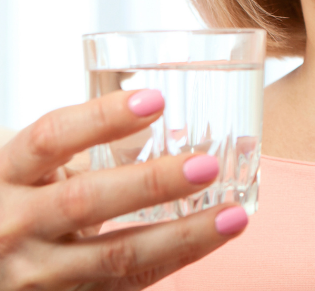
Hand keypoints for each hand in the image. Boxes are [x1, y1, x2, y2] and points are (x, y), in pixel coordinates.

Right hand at [0, 89, 248, 289]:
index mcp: (5, 174)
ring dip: (182, 235)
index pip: (50, 138)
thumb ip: (75, 144)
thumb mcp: (26, 168)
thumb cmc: (14, 202)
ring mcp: (33, 274)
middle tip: (206, 166)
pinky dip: (175, 260)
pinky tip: (212, 240)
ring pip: (115, 255)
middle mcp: (12, 225)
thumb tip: (157, 107)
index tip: (156, 100)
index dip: (101, 118)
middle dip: (151, 183)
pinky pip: (126, 284)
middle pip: (85, 200)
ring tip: (233, 215)